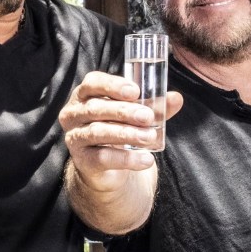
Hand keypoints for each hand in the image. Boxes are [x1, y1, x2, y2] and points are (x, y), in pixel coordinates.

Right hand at [60, 71, 182, 190]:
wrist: (109, 168)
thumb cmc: (120, 131)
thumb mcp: (137, 116)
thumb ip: (155, 107)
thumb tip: (176, 98)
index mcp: (85, 95)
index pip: (92, 83)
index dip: (112, 85)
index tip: (135, 92)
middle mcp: (74, 114)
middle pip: (96, 108)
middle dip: (124, 112)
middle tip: (148, 117)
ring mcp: (75, 138)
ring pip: (98, 132)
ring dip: (127, 134)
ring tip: (149, 137)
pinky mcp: (82, 161)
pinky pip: (102, 157)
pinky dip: (126, 159)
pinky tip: (145, 160)